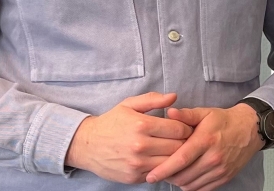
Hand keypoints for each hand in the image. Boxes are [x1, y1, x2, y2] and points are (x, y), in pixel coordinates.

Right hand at [65, 92, 193, 184]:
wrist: (87, 145)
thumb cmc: (111, 123)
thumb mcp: (129, 105)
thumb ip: (153, 99)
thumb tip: (174, 97)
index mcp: (141, 125)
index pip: (179, 129)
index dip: (186, 127)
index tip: (185, 127)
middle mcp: (140, 146)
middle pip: (178, 147)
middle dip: (184, 142)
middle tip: (184, 139)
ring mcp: (137, 164)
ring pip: (171, 162)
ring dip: (176, 156)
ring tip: (174, 149)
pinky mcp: (134, 177)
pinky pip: (159, 173)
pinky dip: (164, 167)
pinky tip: (161, 159)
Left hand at [145, 103, 263, 190]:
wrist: (250, 129)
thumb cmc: (223, 120)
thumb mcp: (205, 113)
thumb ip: (186, 115)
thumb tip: (169, 113)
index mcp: (206, 140)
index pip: (181, 159)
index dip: (164, 170)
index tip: (151, 176)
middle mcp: (214, 157)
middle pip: (184, 176)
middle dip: (169, 176)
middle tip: (160, 171)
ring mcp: (220, 170)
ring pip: (191, 185)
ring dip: (179, 181)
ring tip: (173, 173)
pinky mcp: (224, 178)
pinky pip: (201, 189)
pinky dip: (191, 186)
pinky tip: (187, 176)